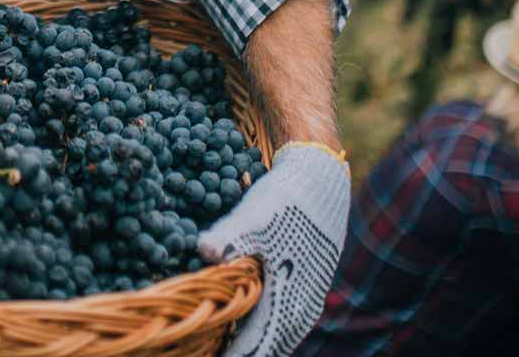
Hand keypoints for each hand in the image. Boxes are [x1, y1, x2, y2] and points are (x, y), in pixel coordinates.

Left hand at [198, 142, 351, 356]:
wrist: (320, 179)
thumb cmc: (285, 201)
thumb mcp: (253, 217)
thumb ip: (228, 237)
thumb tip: (205, 250)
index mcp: (287, 302)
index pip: (253, 350)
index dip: (227, 355)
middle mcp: (300, 311)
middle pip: (264, 348)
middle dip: (234, 350)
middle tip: (198, 350)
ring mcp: (306, 302)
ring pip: (274, 337)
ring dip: (248, 342)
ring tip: (216, 343)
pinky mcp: (306, 289)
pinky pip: (280, 323)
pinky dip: (258, 329)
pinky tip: (238, 319)